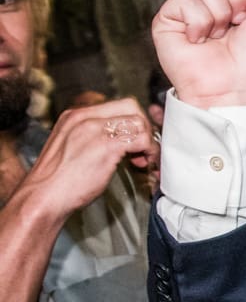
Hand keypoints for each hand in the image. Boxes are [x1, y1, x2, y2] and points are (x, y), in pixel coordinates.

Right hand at [14, 98, 156, 223]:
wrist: (43, 197)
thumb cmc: (57, 181)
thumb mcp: (72, 147)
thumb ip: (94, 136)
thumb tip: (120, 138)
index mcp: (75, 116)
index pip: (117, 104)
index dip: (132, 121)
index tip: (134, 138)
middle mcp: (84, 118)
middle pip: (131, 106)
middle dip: (143, 126)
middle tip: (142, 146)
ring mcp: (95, 129)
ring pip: (139, 122)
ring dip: (147, 140)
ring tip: (141, 158)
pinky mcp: (106, 145)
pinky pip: (141, 139)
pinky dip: (148, 150)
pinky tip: (140, 163)